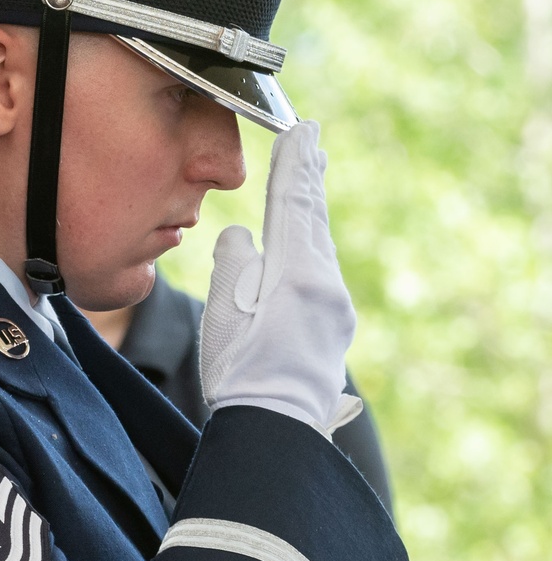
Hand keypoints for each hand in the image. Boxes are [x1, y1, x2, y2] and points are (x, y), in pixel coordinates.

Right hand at [199, 120, 358, 434]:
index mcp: (298, 272)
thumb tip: (243, 238)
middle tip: (313, 140)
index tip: (300, 129)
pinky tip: (308, 245)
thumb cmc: (241, 374)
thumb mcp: (223, 310)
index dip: (293, 164)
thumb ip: (233, 262)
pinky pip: (323, 274)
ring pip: (321, 247)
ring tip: (311, 180)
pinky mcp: (334, 330)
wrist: (277, 431)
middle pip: (315, 219)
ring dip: (312, 211)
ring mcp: (336, 309)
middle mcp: (327, 284)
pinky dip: (314, 246)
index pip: (294, 203)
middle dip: (310, 178)